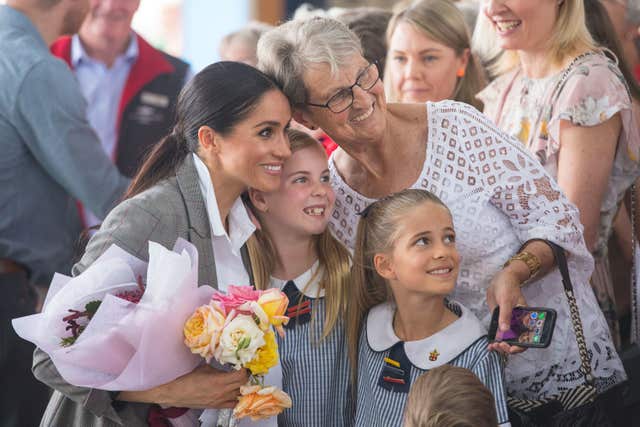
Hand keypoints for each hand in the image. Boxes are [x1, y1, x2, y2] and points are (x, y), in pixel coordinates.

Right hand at [119, 365, 247, 408]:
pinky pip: (233, 404)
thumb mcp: (204, 368)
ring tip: (239, 381)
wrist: (176, 394)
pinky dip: (236, 398)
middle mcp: (222, 392)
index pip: (242, 376)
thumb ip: (217, 366)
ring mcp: (220, 401)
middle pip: (243, 385)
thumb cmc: (187, 380)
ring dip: (241, 387)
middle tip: (244, 371)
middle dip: (245, 377)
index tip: (245, 364)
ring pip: (240, 395)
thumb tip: (225, 359)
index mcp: (219, 381)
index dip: (246, 369)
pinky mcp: (217, 406)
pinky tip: (234, 392)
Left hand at [487, 269, 527, 354]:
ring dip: (501, 346)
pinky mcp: (501, 320)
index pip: (527, 337)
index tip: (511, 348)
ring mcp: (509, 322)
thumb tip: (504, 330)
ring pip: (507, 339)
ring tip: (492, 347)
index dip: (520, 346)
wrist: (499, 279)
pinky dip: (496, 340)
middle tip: (498, 346)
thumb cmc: (507, 287)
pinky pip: (500, 334)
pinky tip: (490, 344)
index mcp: (525, 318)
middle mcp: (518, 322)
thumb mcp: (506, 301)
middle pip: (516, 341)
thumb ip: (505, 315)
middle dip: (508, 347)